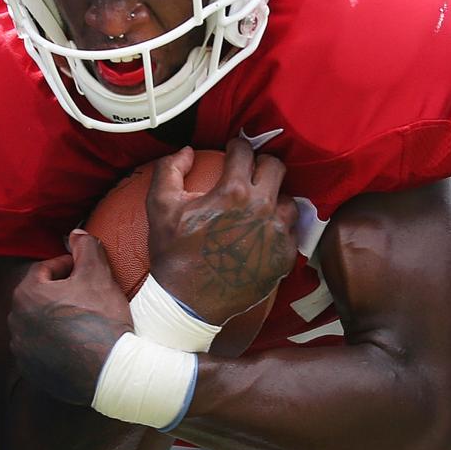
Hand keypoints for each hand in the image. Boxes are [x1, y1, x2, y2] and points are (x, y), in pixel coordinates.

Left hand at [8, 231, 131, 405]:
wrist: (111, 370)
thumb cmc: (102, 318)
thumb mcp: (97, 274)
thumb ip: (85, 248)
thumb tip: (76, 233)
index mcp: (26, 295)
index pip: (44, 270)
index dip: (67, 266)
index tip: (86, 270)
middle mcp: (16, 322)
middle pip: (39, 297)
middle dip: (60, 293)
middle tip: (86, 295)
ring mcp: (22, 350)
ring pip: (39, 324)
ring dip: (56, 319)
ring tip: (83, 320)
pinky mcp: (31, 372)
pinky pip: (41, 349)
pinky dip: (55, 344)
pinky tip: (77, 344)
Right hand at [145, 140, 297, 324]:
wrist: (188, 303)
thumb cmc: (173, 254)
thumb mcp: (159, 207)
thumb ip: (170, 169)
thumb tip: (188, 151)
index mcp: (234, 192)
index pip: (245, 151)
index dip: (236, 146)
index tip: (231, 151)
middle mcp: (262, 208)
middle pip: (276, 167)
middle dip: (261, 164)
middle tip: (248, 172)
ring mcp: (278, 234)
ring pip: (288, 199)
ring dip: (274, 196)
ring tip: (258, 203)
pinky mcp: (284, 256)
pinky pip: (290, 231)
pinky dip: (278, 226)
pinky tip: (262, 231)